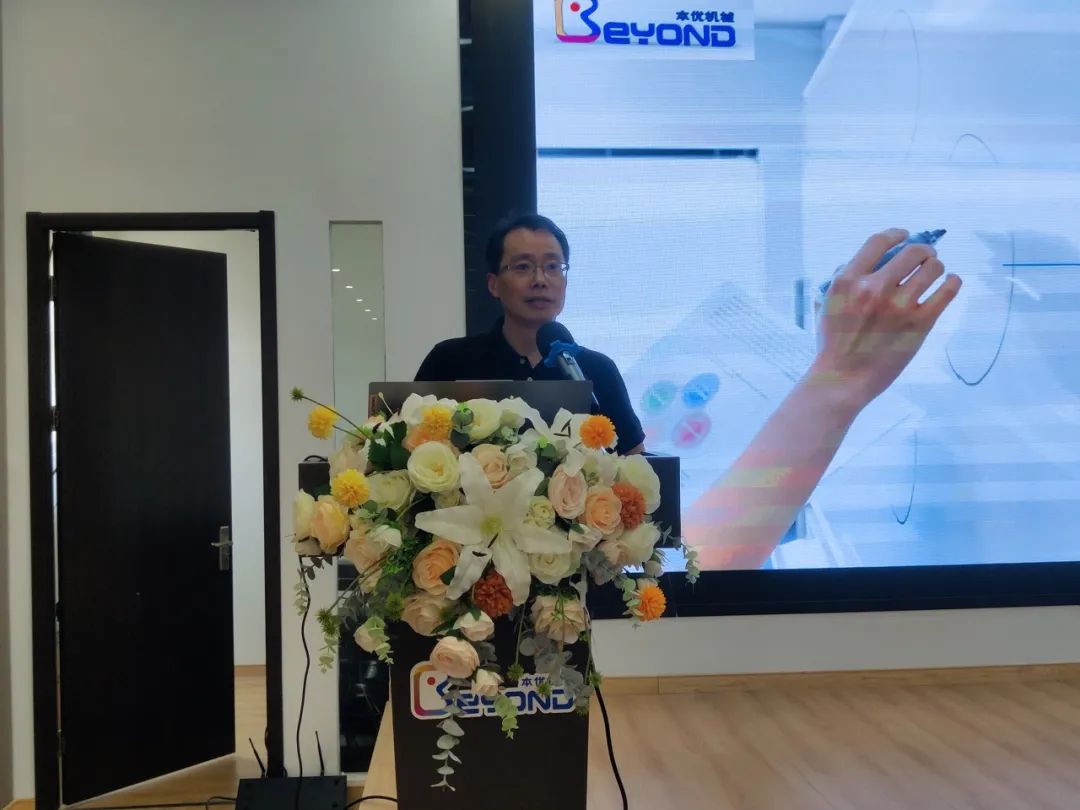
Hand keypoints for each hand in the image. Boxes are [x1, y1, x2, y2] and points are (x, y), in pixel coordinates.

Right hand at [811, 228, 961, 407]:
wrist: (843, 378)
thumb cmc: (833, 343)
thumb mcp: (827, 304)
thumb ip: (847, 281)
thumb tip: (873, 262)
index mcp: (848, 281)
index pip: (879, 242)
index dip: (896, 234)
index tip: (903, 235)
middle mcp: (874, 288)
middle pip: (912, 251)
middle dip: (922, 250)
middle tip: (925, 257)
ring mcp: (899, 305)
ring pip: (933, 268)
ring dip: (936, 266)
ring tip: (934, 273)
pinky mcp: (919, 323)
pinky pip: (947, 291)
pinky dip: (952, 282)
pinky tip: (950, 282)